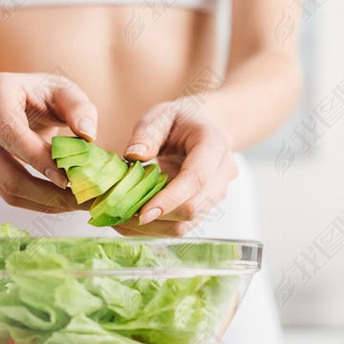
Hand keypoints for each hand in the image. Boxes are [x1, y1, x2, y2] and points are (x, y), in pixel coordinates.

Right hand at [0, 72, 97, 213]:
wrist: (15, 96)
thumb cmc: (43, 92)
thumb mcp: (64, 89)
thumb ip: (79, 108)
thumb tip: (88, 135)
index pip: (11, 131)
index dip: (38, 158)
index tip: (67, 179)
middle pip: (8, 167)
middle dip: (48, 190)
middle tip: (82, 199)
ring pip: (7, 187)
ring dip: (45, 201)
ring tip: (76, 202)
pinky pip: (7, 192)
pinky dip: (36, 201)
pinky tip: (61, 200)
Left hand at [113, 101, 237, 236]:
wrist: (203, 126)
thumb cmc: (179, 119)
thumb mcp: (160, 116)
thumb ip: (147, 133)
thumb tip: (134, 155)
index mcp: (214, 143)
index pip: (197, 178)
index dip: (170, 199)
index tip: (142, 213)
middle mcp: (223, 171)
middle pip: (194, 207)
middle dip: (157, 217)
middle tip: (120, 214)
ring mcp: (218, 192)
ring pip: (187, 223)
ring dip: (154, 226)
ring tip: (121, 218)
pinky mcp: (206, 206)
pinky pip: (182, 225)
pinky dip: (156, 227)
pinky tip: (133, 219)